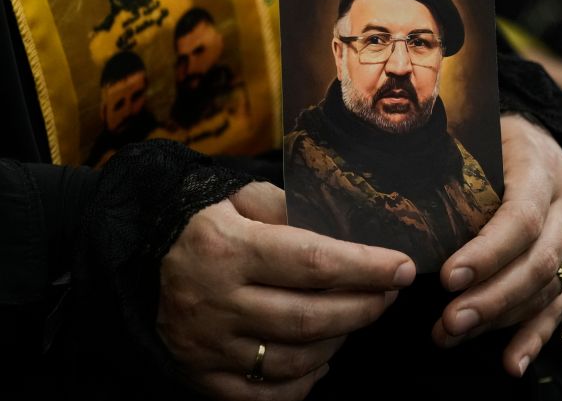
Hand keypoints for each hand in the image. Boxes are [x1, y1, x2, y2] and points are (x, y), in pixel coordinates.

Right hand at [157, 181, 415, 400]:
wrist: (141, 264)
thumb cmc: (206, 226)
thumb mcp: (242, 198)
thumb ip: (291, 207)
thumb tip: (347, 227)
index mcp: (229, 249)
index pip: (313, 262)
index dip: (366, 267)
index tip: (403, 267)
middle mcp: (217, 302)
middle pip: (311, 317)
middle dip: (364, 307)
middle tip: (390, 293)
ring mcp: (209, 347)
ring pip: (296, 359)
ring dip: (340, 341)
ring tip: (357, 317)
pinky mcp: (205, 378)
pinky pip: (269, 395)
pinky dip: (307, 380)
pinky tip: (323, 357)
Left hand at [433, 114, 561, 375]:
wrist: (540, 141)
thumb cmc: (493, 139)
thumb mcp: (475, 135)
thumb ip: (448, 161)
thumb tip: (388, 188)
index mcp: (541, 165)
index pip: (522, 217)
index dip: (488, 252)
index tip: (448, 278)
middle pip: (539, 260)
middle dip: (492, 297)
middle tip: (448, 322)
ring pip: (548, 287)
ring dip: (500, 318)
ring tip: (451, 336)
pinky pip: (560, 305)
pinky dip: (534, 336)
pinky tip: (511, 363)